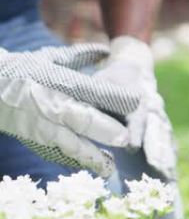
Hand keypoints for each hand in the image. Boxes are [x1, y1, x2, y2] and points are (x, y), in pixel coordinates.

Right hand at [0, 44, 140, 175]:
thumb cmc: (22, 69)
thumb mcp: (49, 58)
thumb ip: (80, 56)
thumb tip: (104, 51)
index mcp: (57, 80)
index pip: (91, 90)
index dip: (114, 97)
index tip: (136, 102)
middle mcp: (51, 103)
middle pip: (82, 118)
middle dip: (104, 129)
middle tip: (125, 139)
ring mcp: (41, 124)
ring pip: (69, 142)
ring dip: (92, 154)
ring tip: (110, 166)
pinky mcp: (34, 138)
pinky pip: (58, 152)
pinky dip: (75, 162)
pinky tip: (91, 168)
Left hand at [94, 36, 176, 179]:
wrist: (133, 70)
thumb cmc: (111, 80)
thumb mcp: (100, 84)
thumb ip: (93, 101)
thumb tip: (75, 117)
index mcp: (137, 98)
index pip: (138, 117)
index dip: (136, 132)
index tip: (132, 147)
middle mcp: (152, 108)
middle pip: (158, 130)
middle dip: (159, 148)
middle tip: (158, 166)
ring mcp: (160, 118)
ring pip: (165, 137)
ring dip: (166, 156)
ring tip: (167, 174)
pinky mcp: (161, 127)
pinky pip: (167, 142)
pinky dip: (168, 157)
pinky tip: (170, 173)